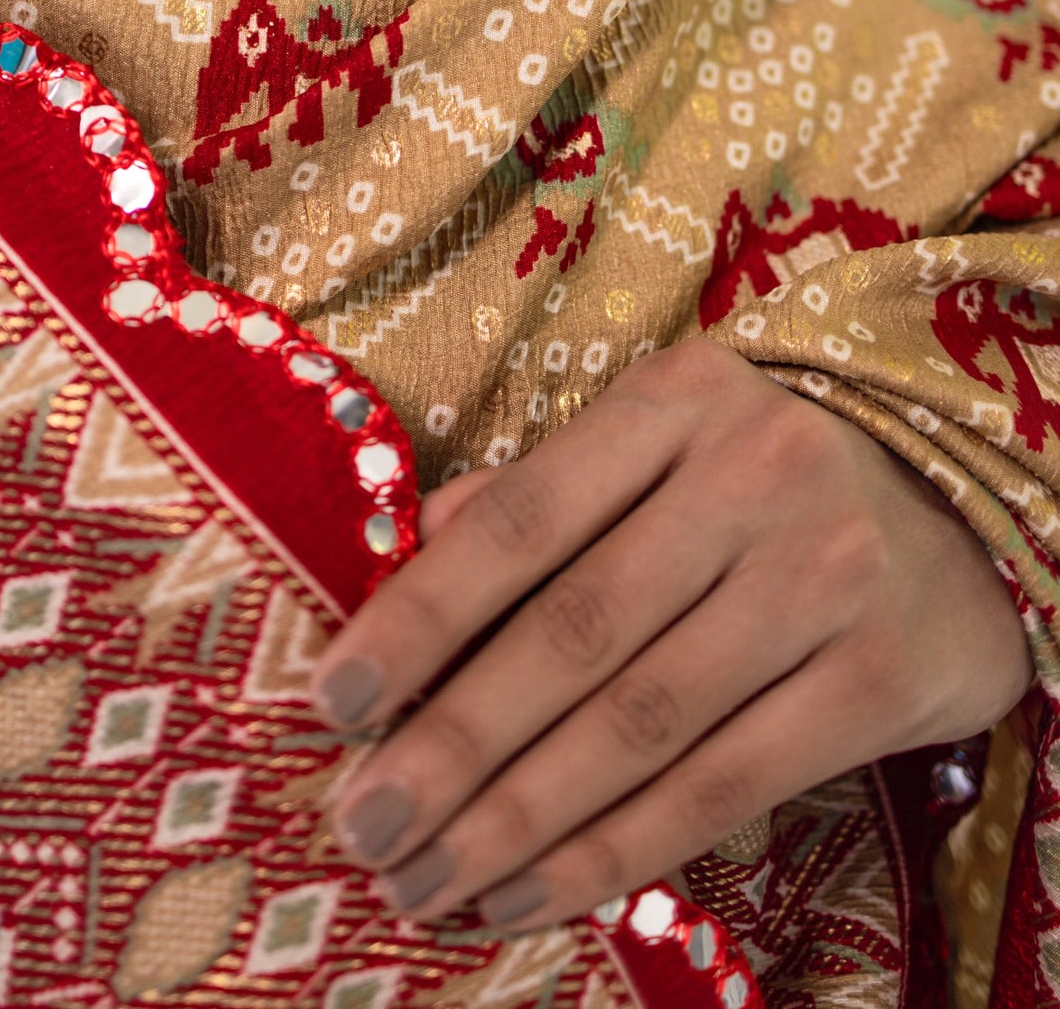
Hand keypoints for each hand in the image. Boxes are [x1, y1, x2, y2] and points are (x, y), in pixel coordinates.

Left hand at [311, 336, 1030, 930]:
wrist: (962, 514)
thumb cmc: (762, 479)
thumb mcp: (658, 445)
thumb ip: (541, 492)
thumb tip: (407, 553)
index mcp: (676, 402)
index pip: (524, 517)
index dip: (421, 615)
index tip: (333, 703)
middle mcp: (753, 476)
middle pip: (575, 632)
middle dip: (452, 743)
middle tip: (361, 825)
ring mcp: (822, 578)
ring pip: (640, 723)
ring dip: (516, 818)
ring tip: (424, 879)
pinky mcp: (876, 680)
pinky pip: (722, 787)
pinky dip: (614, 851)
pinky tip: (530, 892)